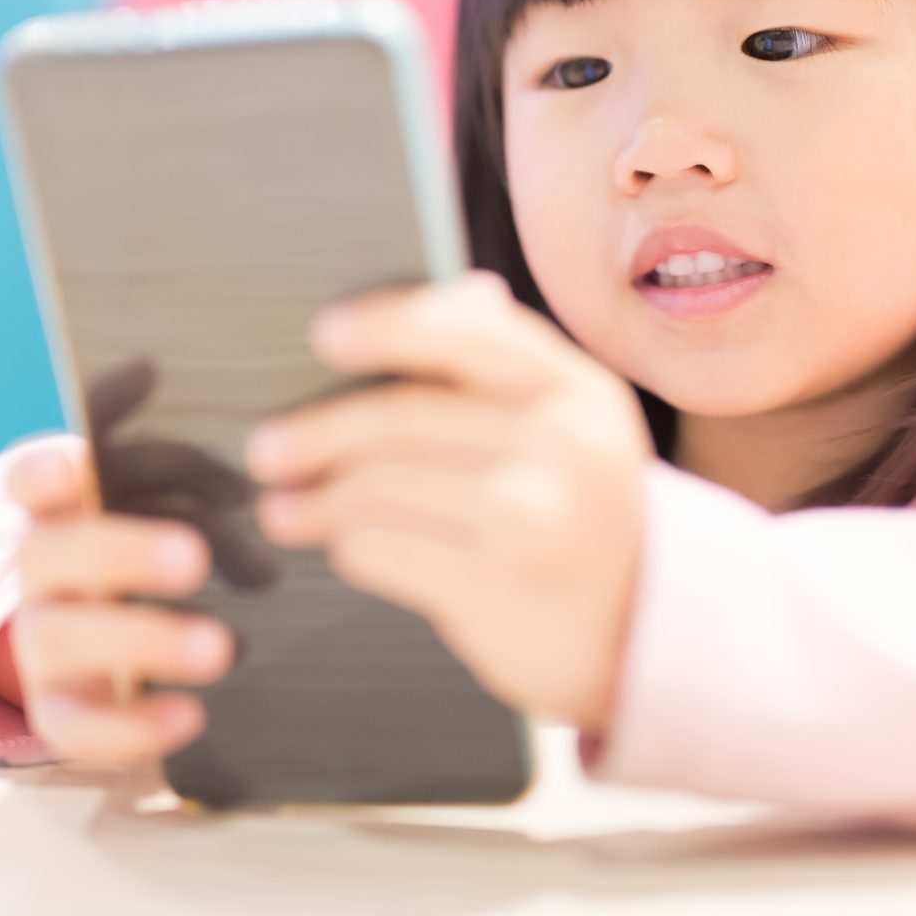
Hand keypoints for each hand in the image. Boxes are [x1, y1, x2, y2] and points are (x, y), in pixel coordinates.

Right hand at [0, 433, 235, 766]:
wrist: (87, 641)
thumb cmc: (120, 539)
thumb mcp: (132, 483)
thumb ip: (137, 433)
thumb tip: (146, 365)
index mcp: (54, 509)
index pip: (28, 481)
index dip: (40, 474)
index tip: (67, 467)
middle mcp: (34, 572)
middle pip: (51, 555)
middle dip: (120, 554)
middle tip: (193, 560)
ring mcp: (37, 642)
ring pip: (60, 638)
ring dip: (141, 638)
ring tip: (221, 647)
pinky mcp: (57, 709)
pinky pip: (77, 726)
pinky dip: (130, 726)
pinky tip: (190, 715)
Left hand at [245, 269, 652, 730]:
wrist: (648, 625)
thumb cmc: (587, 509)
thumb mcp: (576, 423)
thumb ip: (512, 356)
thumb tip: (458, 290)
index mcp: (576, 390)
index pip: (469, 335)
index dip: (386, 327)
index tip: (323, 335)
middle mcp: (560, 447)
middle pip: (404, 419)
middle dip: (319, 433)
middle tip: (268, 449)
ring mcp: (529, 521)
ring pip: (381, 489)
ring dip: (317, 500)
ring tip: (283, 507)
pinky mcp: (494, 591)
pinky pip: (384, 552)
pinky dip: (350, 548)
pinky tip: (342, 546)